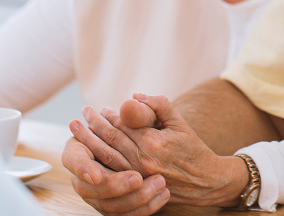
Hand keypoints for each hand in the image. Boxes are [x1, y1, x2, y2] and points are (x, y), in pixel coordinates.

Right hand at [61, 122, 169, 215]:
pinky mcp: (114, 206)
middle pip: (89, 188)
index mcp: (84, 147)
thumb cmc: (153, 130)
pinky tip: (163, 196)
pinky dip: (143, 208)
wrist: (169, 154)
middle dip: (114, 185)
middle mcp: (86, 174)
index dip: (82, 167)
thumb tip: (133, 101)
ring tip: (159, 184)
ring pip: (107, 206)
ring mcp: (99, 194)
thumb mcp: (152, 118)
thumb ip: (142, 112)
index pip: (73, 159)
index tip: (96, 175)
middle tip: (138, 178)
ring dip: (133, 198)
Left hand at [76, 93, 248, 206]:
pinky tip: (92, 152)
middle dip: (92, 126)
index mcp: (153, 142)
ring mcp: (138, 175)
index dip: (108, 116)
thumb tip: (135, 96)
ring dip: (90, 142)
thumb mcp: (180, 122)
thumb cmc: (193, 148)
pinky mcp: (138, 186)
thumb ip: (159, 105)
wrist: (205, 180)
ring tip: (77, 131)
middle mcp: (142, 159)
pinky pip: (113, 172)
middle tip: (80, 115)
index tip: (97, 109)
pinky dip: (100, 160)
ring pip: (107, 156)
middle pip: (110, 139)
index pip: (123, 124)